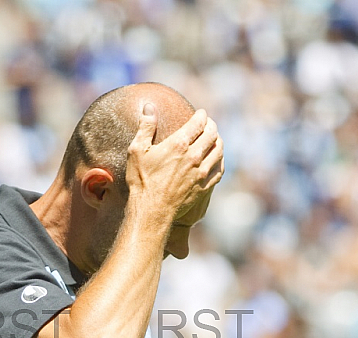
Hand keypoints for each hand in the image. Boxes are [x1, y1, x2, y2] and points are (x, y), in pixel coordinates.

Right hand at [125, 103, 223, 218]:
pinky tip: (217, 159)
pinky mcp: (204, 187)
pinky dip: (220, 160)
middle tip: (209, 124)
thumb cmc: (141, 181)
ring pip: (219, 151)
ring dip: (218, 141)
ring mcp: (201, 173)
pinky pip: (219, 170)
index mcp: (179, 144)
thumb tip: (149, 106)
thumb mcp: (137, 151)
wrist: (151, 211)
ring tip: (214, 139)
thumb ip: (145, 126)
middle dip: (212, 125)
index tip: (201, 113)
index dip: (202, 115)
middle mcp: (194, 156)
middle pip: (212, 134)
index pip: (199, 122)